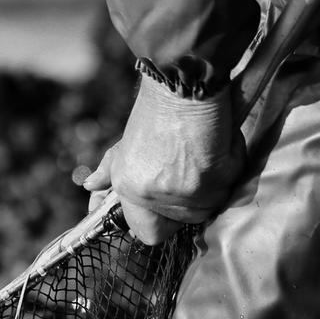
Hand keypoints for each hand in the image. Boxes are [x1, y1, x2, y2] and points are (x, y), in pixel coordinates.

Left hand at [83, 75, 244, 244]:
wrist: (184, 84)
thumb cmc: (157, 111)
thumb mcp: (126, 143)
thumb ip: (110, 169)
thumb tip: (91, 187)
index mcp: (128, 186)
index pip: (146, 233)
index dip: (159, 222)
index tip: (165, 208)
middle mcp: (151, 194)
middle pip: (182, 222)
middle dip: (189, 201)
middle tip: (191, 171)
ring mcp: (182, 192)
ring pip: (207, 206)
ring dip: (210, 185)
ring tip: (202, 153)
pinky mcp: (212, 183)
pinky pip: (227, 186)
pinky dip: (228, 166)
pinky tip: (218, 144)